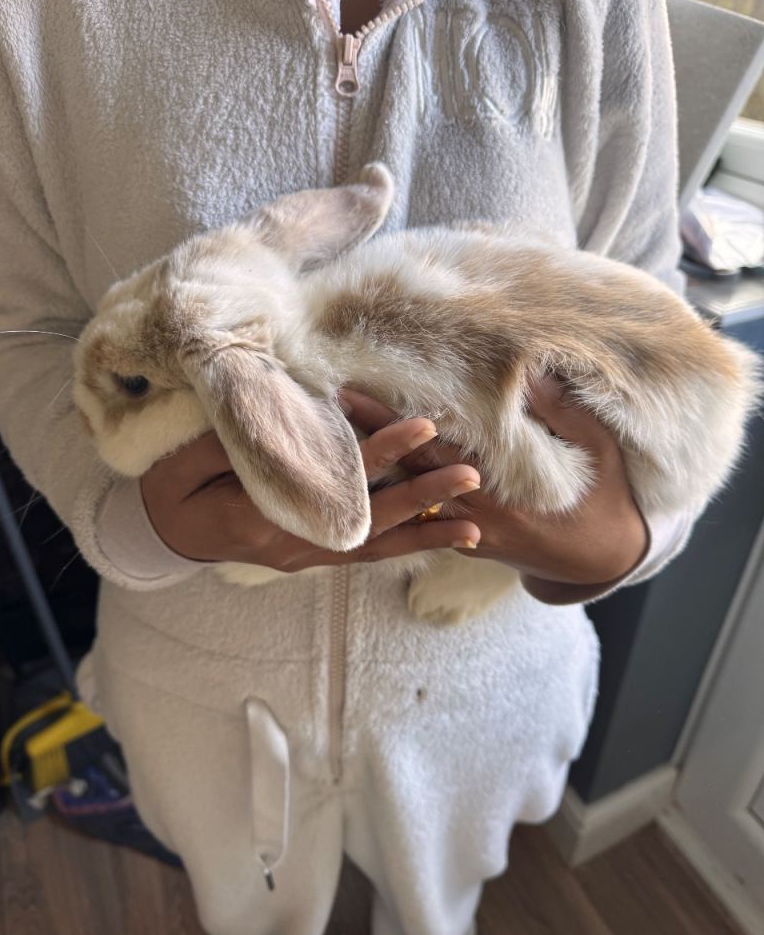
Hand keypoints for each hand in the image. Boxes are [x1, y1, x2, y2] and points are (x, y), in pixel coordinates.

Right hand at [140, 416, 480, 570]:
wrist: (161, 533)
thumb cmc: (172, 489)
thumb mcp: (186, 461)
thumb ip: (240, 442)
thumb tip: (293, 412)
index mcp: (265, 516)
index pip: (335, 479)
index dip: (381, 451)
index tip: (421, 428)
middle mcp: (293, 543)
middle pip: (369, 521)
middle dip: (421, 497)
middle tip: (470, 475)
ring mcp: (303, 555)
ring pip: (374, 548)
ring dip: (423, 533)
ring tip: (475, 525)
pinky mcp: (309, 555)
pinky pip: (363, 553)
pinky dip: (401, 545)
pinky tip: (435, 538)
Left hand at [339, 378, 648, 604]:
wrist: (605, 559)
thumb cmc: (606, 498)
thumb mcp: (599, 450)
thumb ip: (565, 414)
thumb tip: (530, 374)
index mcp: (504, 492)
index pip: (434, 451)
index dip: (391, 423)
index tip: (354, 393)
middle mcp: (477, 517)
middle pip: (409, 473)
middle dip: (369, 439)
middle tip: (327, 405)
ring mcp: (470, 535)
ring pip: (412, 500)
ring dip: (378, 469)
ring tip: (338, 435)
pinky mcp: (469, 545)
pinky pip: (425, 519)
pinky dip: (399, 494)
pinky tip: (374, 470)